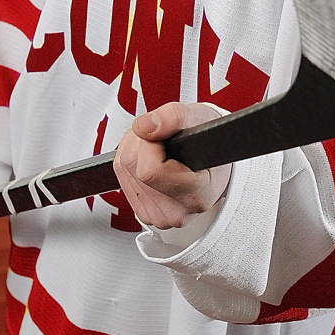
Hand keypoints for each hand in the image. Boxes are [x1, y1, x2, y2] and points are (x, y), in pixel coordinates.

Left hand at [114, 102, 230, 230]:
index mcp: (196, 195)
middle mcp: (176, 213)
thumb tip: (143, 127)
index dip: (152, 143)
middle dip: (141, 141)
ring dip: (134, 148)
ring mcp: (158, 216)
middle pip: (132, 166)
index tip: (166, 135)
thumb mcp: (200, 118)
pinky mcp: (144, 213)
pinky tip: (152, 158)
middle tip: (164, 137)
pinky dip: (130, 161)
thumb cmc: (210, 142)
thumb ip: (173, 117)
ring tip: (160, 145)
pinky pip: (120, 178)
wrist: (213, 160)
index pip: (150, 171)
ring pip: (123, 169)